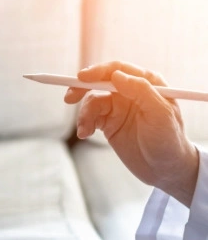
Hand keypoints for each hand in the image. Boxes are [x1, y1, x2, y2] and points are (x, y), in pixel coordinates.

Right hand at [65, 61, 198, 205]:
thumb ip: (141, 91)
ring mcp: (119, 107)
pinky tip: (84, 135)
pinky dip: (84, 124)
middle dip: (82, 88)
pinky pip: (90, 117)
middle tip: (69, 98)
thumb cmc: (169, 141)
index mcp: (148, 84)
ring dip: (84, 114)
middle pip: (100, 81)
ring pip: (93, 101)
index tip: (81, 78)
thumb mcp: (160, 115)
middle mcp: (131, 92)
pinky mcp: (109, 122)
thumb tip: (117, 75)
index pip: (119, 70)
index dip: (98, 72)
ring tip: (84, 131)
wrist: (164, 169)